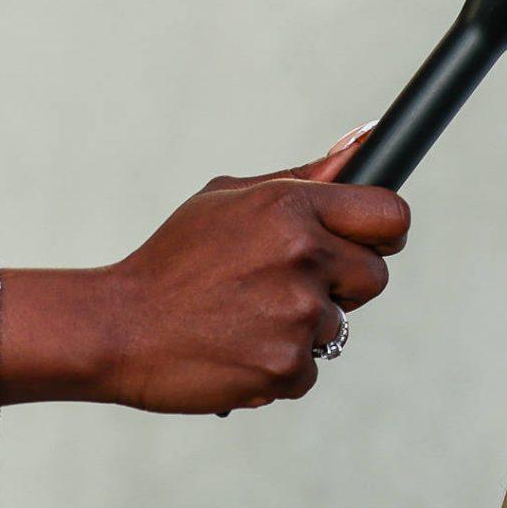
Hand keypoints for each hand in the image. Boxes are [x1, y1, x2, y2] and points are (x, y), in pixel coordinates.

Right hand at [95, 141, 411, 413]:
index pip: (391, 215)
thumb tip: (367, 138)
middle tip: (288, 287)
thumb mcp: (231, 199)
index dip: (383, 233)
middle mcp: (302, 255)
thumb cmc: (174, 259)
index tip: (366, 244)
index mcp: (292, 206)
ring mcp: (296, 313)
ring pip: (340, 326)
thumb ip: (307, 177)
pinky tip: (238, 350)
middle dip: (344, 285)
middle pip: (376, 276)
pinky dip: (280, 368)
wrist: (116, 327)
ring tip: (245, 319)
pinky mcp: (285, 365)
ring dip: (302, 329)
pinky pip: (311, 369)